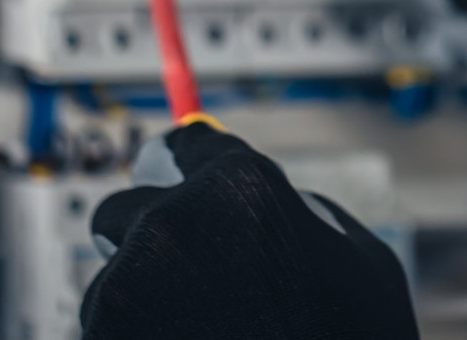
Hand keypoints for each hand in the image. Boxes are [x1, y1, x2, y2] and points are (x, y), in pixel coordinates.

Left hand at [82, 119, 418, 339]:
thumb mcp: (361, 262)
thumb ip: (304, 215)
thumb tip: (270, 201)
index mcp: (242, 186)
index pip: (187, 145)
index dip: (188, 168)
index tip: (180, 181)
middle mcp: (173, 221)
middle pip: (126, 207)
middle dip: (147, 236)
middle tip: (185, 278)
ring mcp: (128, 286)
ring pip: (111, 279)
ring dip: (140, 302)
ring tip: (201, 335)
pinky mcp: (104, 337)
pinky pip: (104, 331)